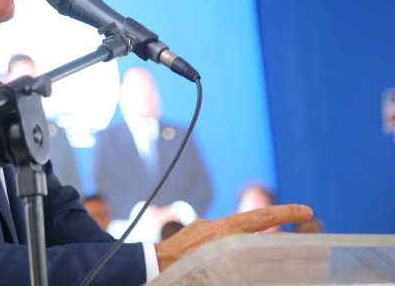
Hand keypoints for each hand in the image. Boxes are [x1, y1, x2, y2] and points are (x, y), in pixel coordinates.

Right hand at [154, 204, 313, 271]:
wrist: (166, 267)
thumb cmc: (185, 246)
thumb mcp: (207, 227)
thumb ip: (232, 227)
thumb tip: (255, 227)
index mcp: (227, 228)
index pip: (264, 217)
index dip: (287, 213)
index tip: (306, 210)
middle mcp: (235, 248)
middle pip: (279, 248)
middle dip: (304, 249)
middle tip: (323, 250)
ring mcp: (237, 271)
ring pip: (278, 271)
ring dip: (301, 269)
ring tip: (319, 268)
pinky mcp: (237, 284)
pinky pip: (267, 283)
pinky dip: (283, 281)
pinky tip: (296, 281)